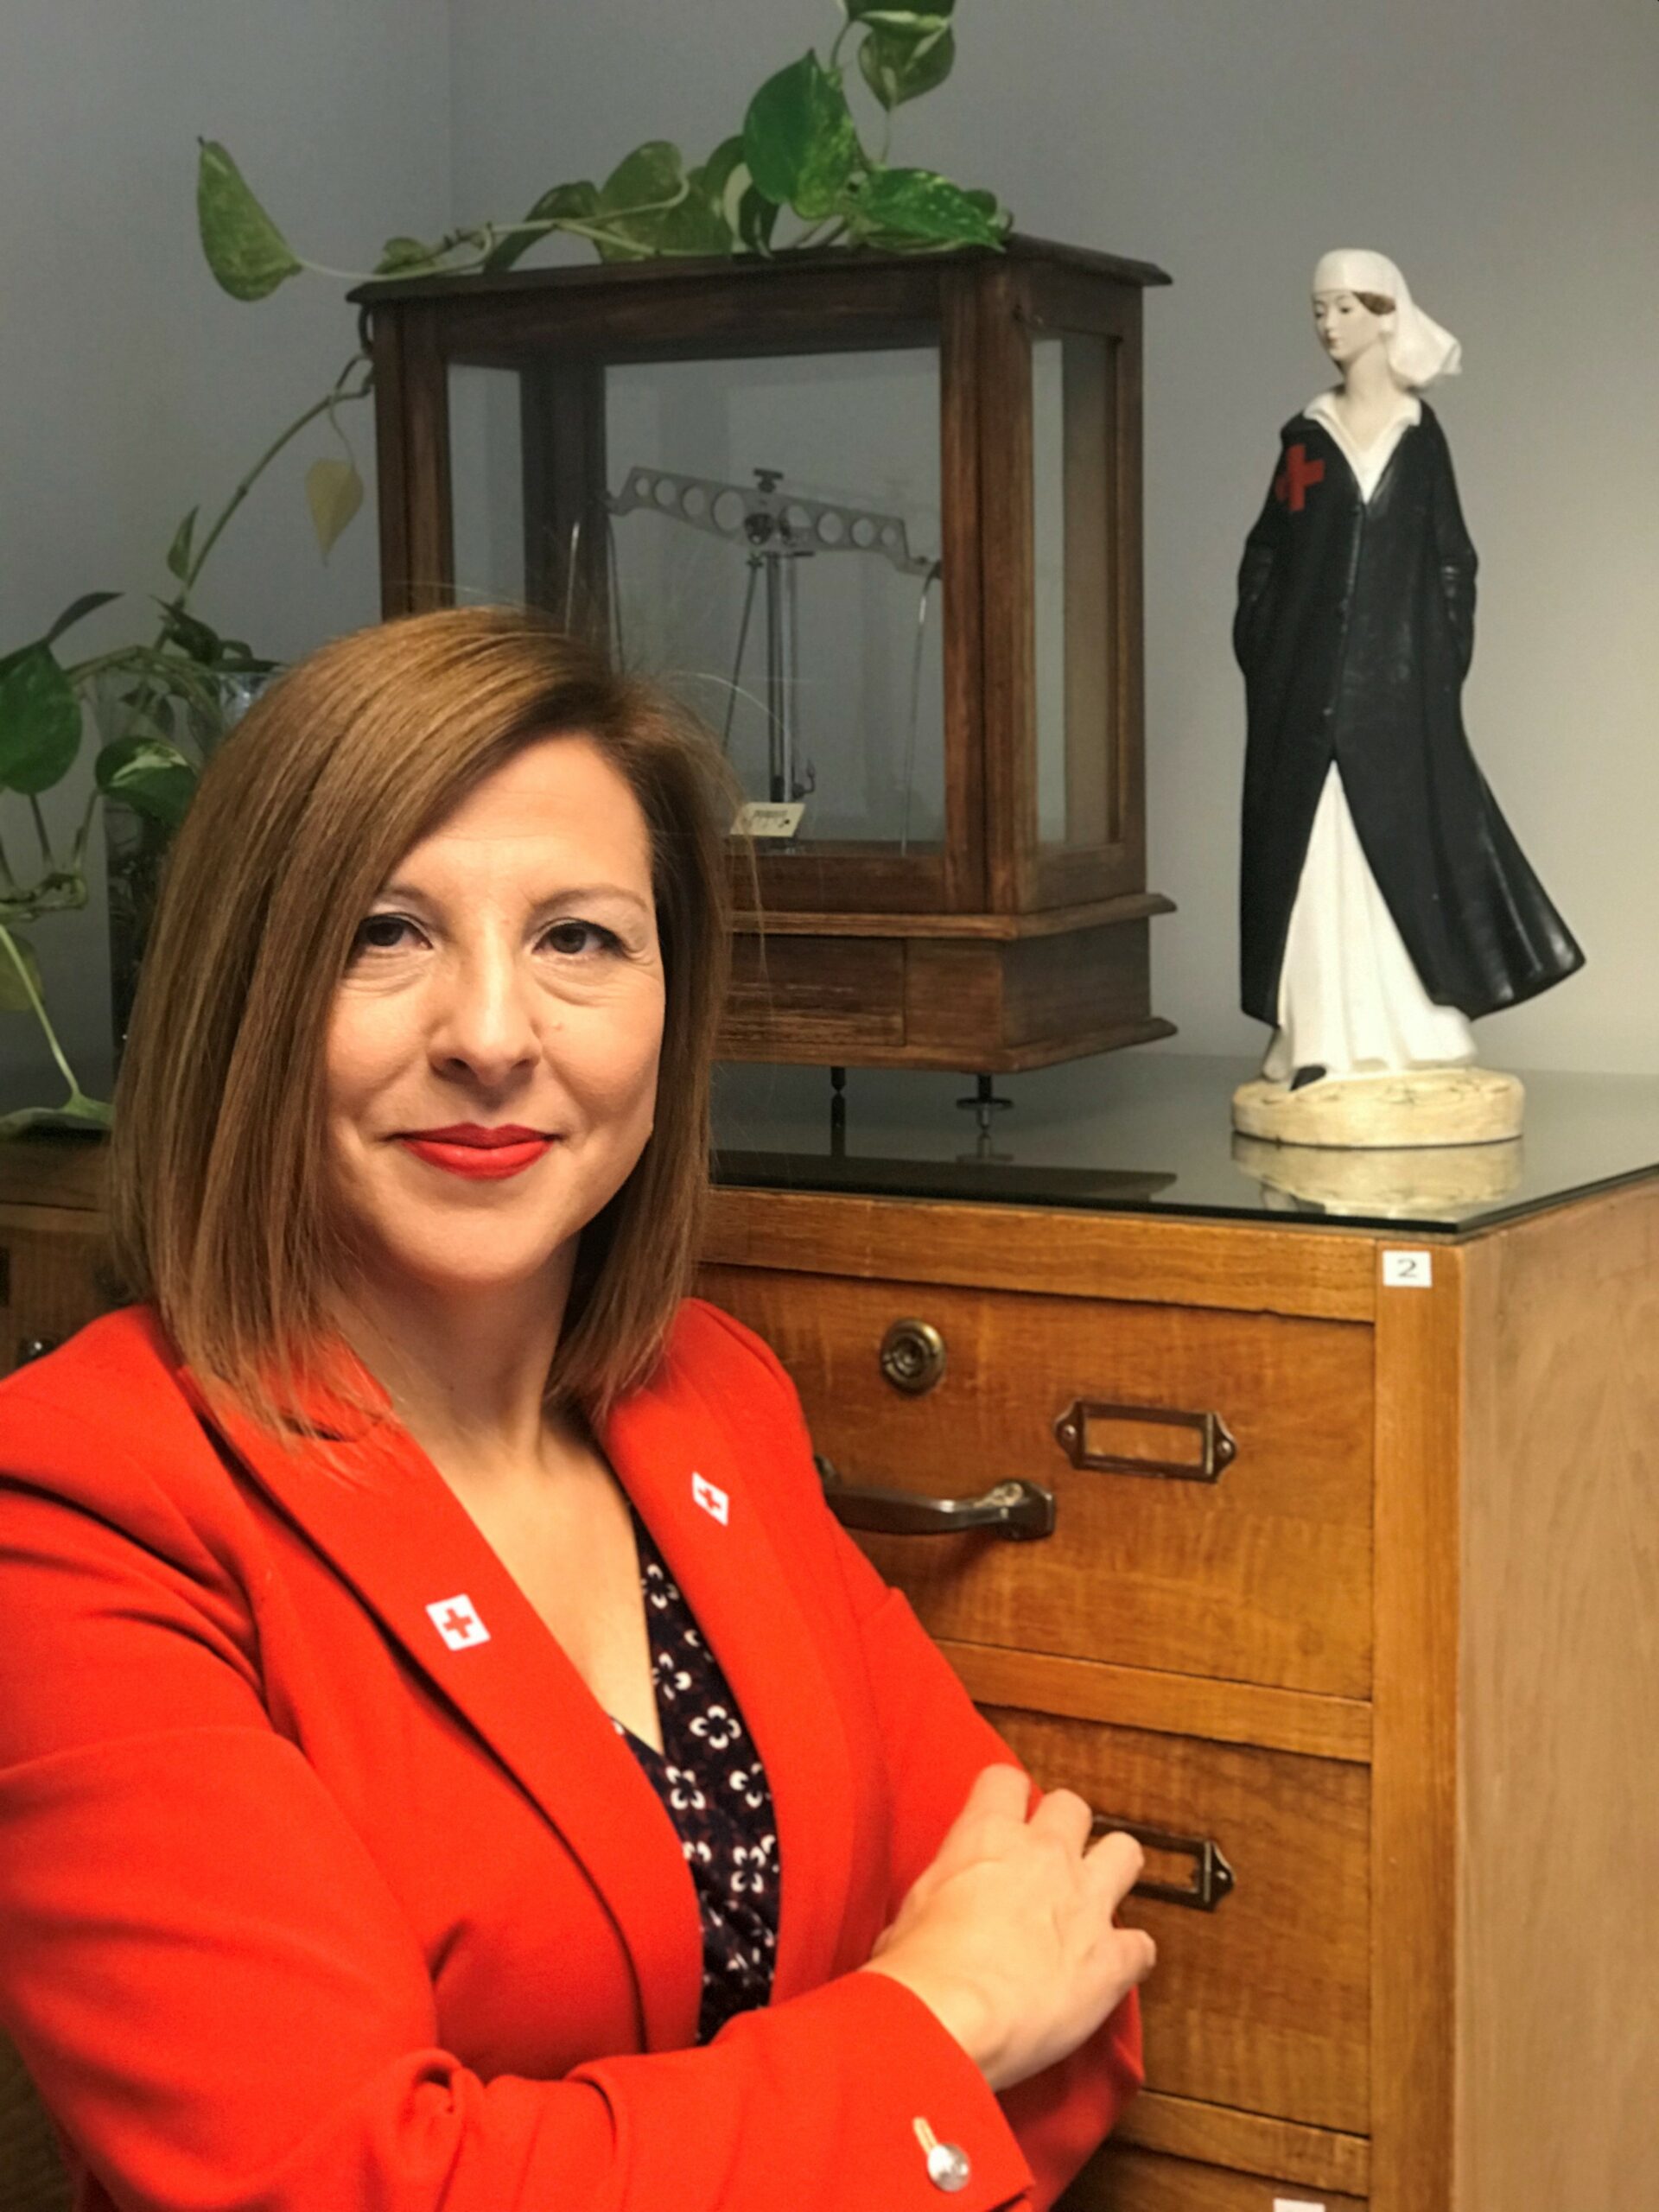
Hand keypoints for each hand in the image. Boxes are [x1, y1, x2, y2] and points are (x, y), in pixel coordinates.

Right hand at [860, 1764, 1155, 2092]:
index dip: (1006, 1798)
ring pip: (1125, 1852)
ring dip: (1113, 1871)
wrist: (956, 2016)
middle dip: (1065, 1829)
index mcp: (987, 1835)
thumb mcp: (911, 1911)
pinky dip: (1130, 1957)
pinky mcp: (1112, 1958)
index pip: (1005, 1780)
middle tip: (1049, 1861)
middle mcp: (1044, 1854)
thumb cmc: (920, 1969)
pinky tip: (1112, 1970)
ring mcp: (1086, 1901)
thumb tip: (938, 1912)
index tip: (1004, 1817)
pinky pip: (1143, 1946)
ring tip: (1095, 1899)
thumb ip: (939, 1893)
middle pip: (1072, 1807)